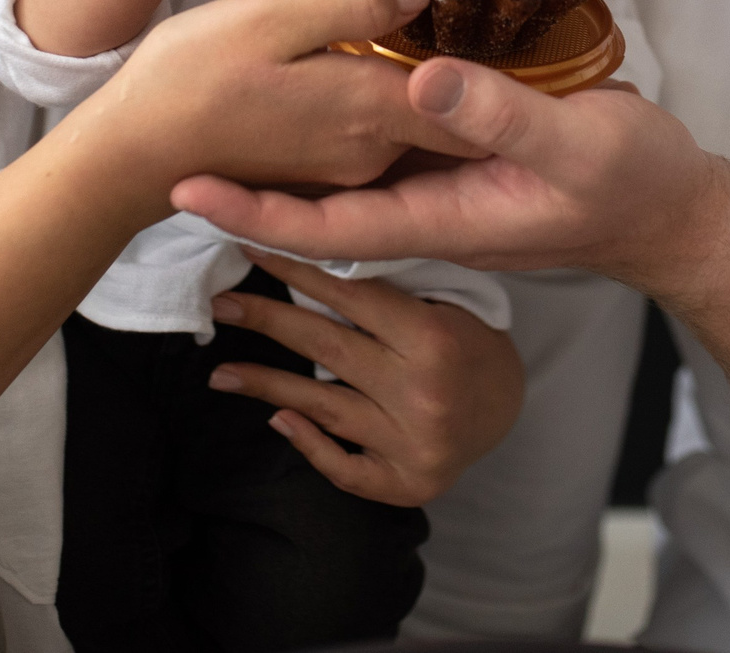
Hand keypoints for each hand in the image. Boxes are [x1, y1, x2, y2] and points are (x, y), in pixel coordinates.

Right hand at [69, 0, 487, 217]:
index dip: (508, 73)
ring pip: (410, 126)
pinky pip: (374, 140)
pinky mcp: (316, 174)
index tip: (540, 41)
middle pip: (448, 116)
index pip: (471, 98)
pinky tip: (382, 72)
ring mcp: (343, 169)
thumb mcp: (272, 16)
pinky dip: (388, 110)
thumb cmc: (192, 75)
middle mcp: (370, 152)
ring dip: (434, 94)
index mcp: (371, 110)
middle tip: (514, 32)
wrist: (132, 153)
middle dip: (480, 83)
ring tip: (460, 41)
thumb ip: (354, 6)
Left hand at [172, 54, 729, 296]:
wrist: (674, 208)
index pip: (324, 227)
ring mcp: (442, 184)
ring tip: (212, 116)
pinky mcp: (461, 157)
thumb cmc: (630, 183)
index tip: (186, 188)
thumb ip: (496, 114)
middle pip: (316, 203)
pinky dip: (339, 122)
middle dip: (246, 182)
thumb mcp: (571, 144)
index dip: (252, 210)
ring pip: (344, 173)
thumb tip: (419, 77)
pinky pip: (384, 147)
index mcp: (440, 216)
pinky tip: (314, 85)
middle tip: (167, 147)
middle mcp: (427, 204)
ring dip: (282, 152)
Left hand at [205, 253, 523, 506]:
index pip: (351, 296)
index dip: (295, 268)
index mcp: (434, 339)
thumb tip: (305, 259)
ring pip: (322, 407)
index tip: (249, 245)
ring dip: (265, 386)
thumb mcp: (442, 300)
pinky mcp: (407, 484)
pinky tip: (276, 420)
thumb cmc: (467, 341)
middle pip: (326, 349)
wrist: (509, 408)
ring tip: (220, 372)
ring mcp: (413, 444)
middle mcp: (422, 394)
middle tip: (219, 303)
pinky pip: (342, 468)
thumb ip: (386, 287)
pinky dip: (307, 444)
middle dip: (266, 321)